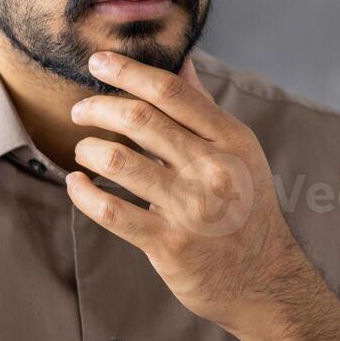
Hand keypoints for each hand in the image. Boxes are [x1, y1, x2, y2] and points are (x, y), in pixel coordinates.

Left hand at [66, 51, 339, 340]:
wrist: (264, 280)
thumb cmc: (246, 209)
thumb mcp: (239, 152)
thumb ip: (204, 109)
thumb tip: (181, 63)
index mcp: (230, 139)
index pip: (172, 92)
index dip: (129, 71)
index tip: (98, 61)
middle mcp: (212, 168)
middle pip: (140, 119)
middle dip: (98, 107)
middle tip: (80, 110)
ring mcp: (190, 207)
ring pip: (119, 161)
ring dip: (89, 149)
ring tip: (83, 151)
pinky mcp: (169, 243)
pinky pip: (111, 210)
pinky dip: (83, 193)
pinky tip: (75, 184)